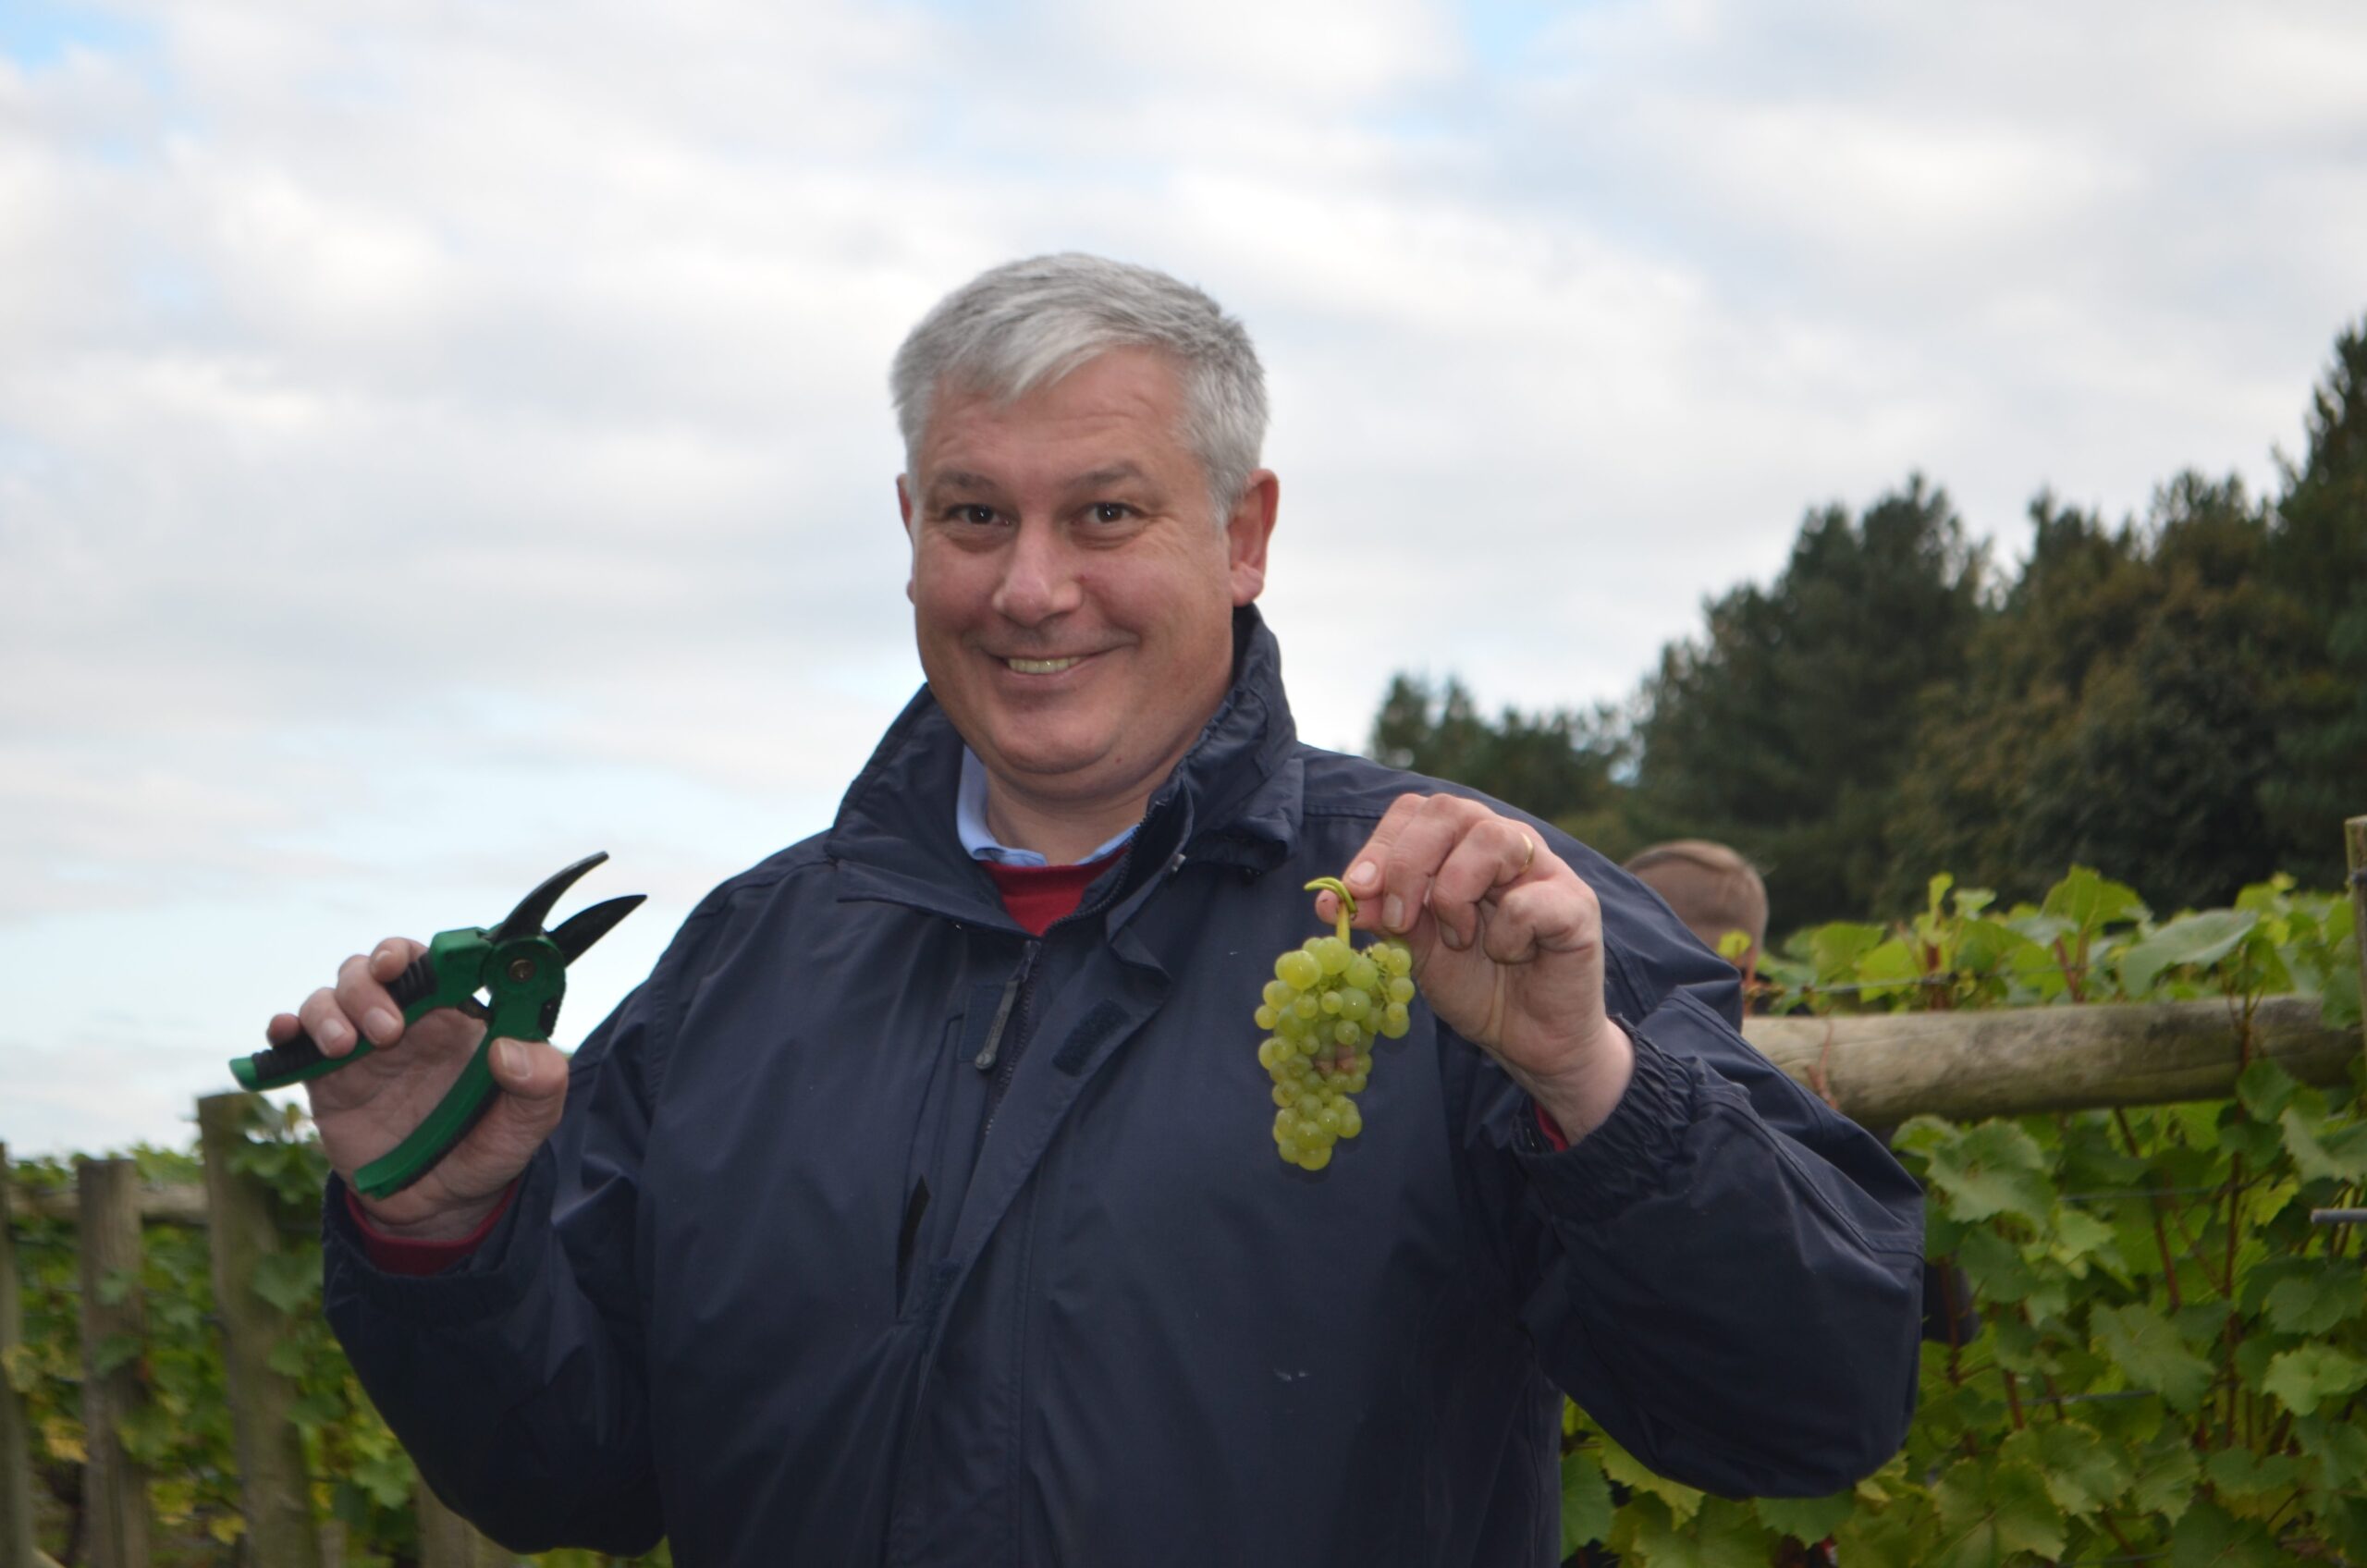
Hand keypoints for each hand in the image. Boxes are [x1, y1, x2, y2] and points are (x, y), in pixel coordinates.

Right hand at [266, 938, 567, 1238]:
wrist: (440, 1206)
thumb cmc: (489, 1147)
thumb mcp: (530, 1123)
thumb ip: (541, 1084)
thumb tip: (510, 1050)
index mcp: (458, 1016)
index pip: (433, 960)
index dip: (413, 952)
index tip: (402, 962)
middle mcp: (408, 1021)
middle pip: (374, 968)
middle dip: (371, 984)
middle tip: (388, 1028)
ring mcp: (363, 1046)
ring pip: (332, 996)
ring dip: (330, 1010)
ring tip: (346, 1047)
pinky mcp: (326, 1078)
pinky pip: (296, 1039)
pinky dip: (286, 1027)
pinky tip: (287, 1034)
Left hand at [1320, 795, 1634, 1137]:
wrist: (1529, 1040)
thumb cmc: (1477, 985)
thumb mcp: (1416, 950)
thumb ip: (1383, 917)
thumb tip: (1330, 899)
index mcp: (1462, 845)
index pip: (1416, 810)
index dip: (1380, 844)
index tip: (1355, 891)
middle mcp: (1504, 843)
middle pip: (1450, 810)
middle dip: (1408, 864)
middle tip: (1399, 920)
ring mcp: (1545, 868)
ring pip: (1491, 839)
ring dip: (1455, 895)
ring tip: (1458, 940)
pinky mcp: (1577, 905)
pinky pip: (1528, 900)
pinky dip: (1505, 935)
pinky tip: (1508, 955)